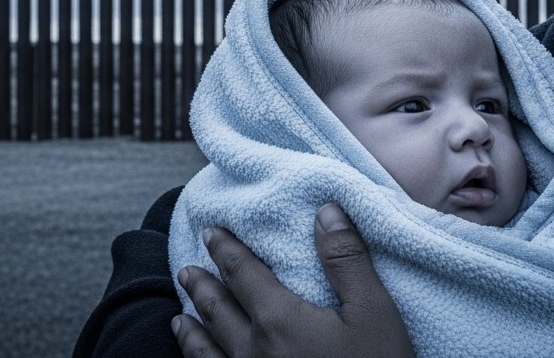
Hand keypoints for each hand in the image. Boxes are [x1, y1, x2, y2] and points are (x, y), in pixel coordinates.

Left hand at [170, 203, 413, 357]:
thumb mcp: (375, 313)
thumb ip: (346, 260)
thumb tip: (326, 210)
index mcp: (279, 320)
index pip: (242, 274)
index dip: (226, 250)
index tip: (211, 232)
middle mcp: (252, 352)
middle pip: (216, 311)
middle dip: (201, 287)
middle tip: (185, 270)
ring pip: (205, 353)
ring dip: (191, 332)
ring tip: (179, 319)